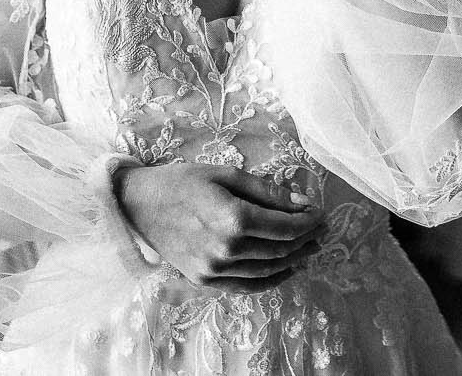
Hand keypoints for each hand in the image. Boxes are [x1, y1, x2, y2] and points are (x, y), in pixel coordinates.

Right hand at [114, 162, 325, 291]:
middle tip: (321, 228)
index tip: (321, 213)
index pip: (286, 227)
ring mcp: (215, 270)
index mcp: (233, 219)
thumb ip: (268, 191)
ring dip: (295, 259)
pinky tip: (287, 270)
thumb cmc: (183, 182)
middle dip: (306, 238)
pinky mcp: (206, 281)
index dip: (309, 221)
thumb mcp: (228, 175)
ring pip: (268, 270)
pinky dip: (271, 280)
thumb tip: (303, 203)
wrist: (140, 205)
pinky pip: (247, 286)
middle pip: (281, 249)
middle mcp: (226, 250)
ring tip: (310, 247)